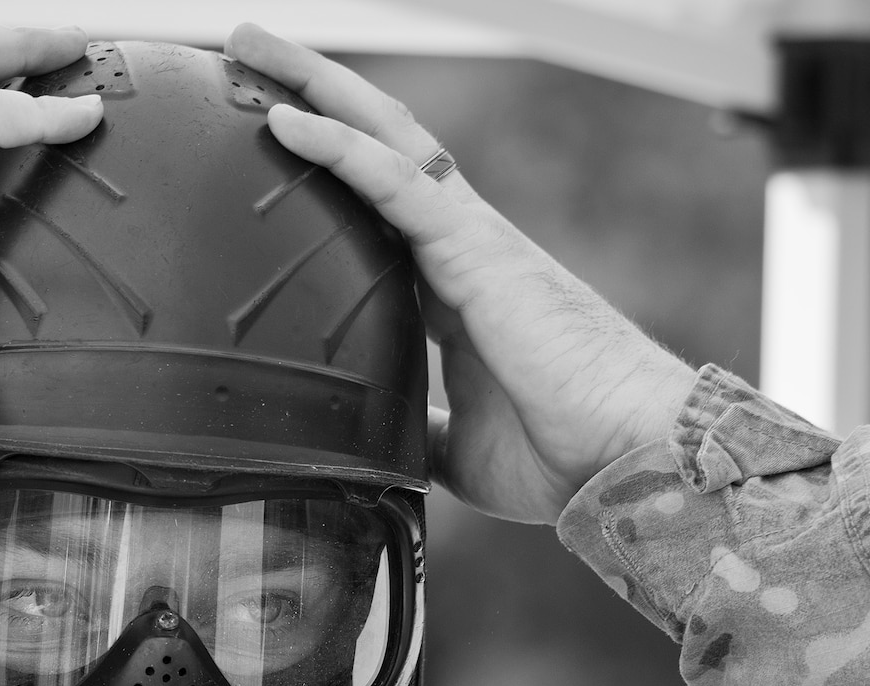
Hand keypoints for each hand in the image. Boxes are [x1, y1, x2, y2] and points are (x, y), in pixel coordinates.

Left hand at [226, 24, 696, 522]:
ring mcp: (468, 237)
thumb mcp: (458, 448)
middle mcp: (459, 244)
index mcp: (452, 285)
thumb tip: (373, 444)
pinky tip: (286, 121)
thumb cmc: (563, 451)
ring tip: (249, 48)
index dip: (324, 164)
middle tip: (243, 54)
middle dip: (310, 93)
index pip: (376, 202)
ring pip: (381, 138)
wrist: (625, 454)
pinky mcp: (475, 248)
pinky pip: (396, 183)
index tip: (262, 136)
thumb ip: (416, 431)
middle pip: (374, 144)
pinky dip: (340, 148)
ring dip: (313, 90)